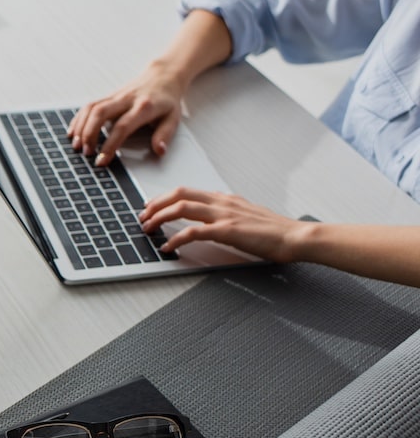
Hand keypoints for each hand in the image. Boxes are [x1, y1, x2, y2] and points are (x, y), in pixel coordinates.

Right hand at [67, 60, 185, 166]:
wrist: (163, 77)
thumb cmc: (166, 101)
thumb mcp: (173, 118)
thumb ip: (164, 135)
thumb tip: (159, 151)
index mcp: (144, 107)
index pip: (122, 126)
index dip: (110, 145)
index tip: (102, 160)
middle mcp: (127, 99)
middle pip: (101, 113)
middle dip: (89, 134)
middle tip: (86, 152)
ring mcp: (116, 96)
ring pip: (92, 108)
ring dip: (81, 127)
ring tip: (76, 145)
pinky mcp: (108, 96)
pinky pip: (89, 105)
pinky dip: (78, 119)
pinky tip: (73, 132)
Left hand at [139, 188, 305, 261]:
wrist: (296, 236)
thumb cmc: (275, 231)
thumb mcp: (247, 216)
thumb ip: (227, 214)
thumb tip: (209, 220)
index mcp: (225, 199)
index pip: (188, 191)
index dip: (164, 197)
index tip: (151, 206)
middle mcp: (222, 202)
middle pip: (179, 194)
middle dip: (156, 204)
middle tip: (142, 216)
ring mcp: (224, 215)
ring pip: (182, 208)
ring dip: (159, 218)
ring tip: (147, 228)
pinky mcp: (228, 230)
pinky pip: (194, 232)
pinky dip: (176, 238)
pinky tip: (167, 246)